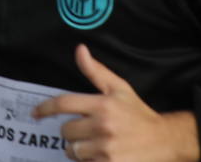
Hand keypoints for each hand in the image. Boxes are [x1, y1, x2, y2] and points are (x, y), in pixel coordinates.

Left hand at [34, 44, 199, 161]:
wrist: (165, 140)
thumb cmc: (138, 113)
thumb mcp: (119, 88)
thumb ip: (95, 71)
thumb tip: (80, 50)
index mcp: (102, 105)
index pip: (62, 104)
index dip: (44, 109)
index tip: (35, 113)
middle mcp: (103, 126)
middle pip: (65, 131)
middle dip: (71, 131)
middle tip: (85, 130)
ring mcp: (107, 148)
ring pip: (73, 150)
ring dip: (78, 149)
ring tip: (93, 144)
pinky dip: (89, 160)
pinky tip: (100, 155)